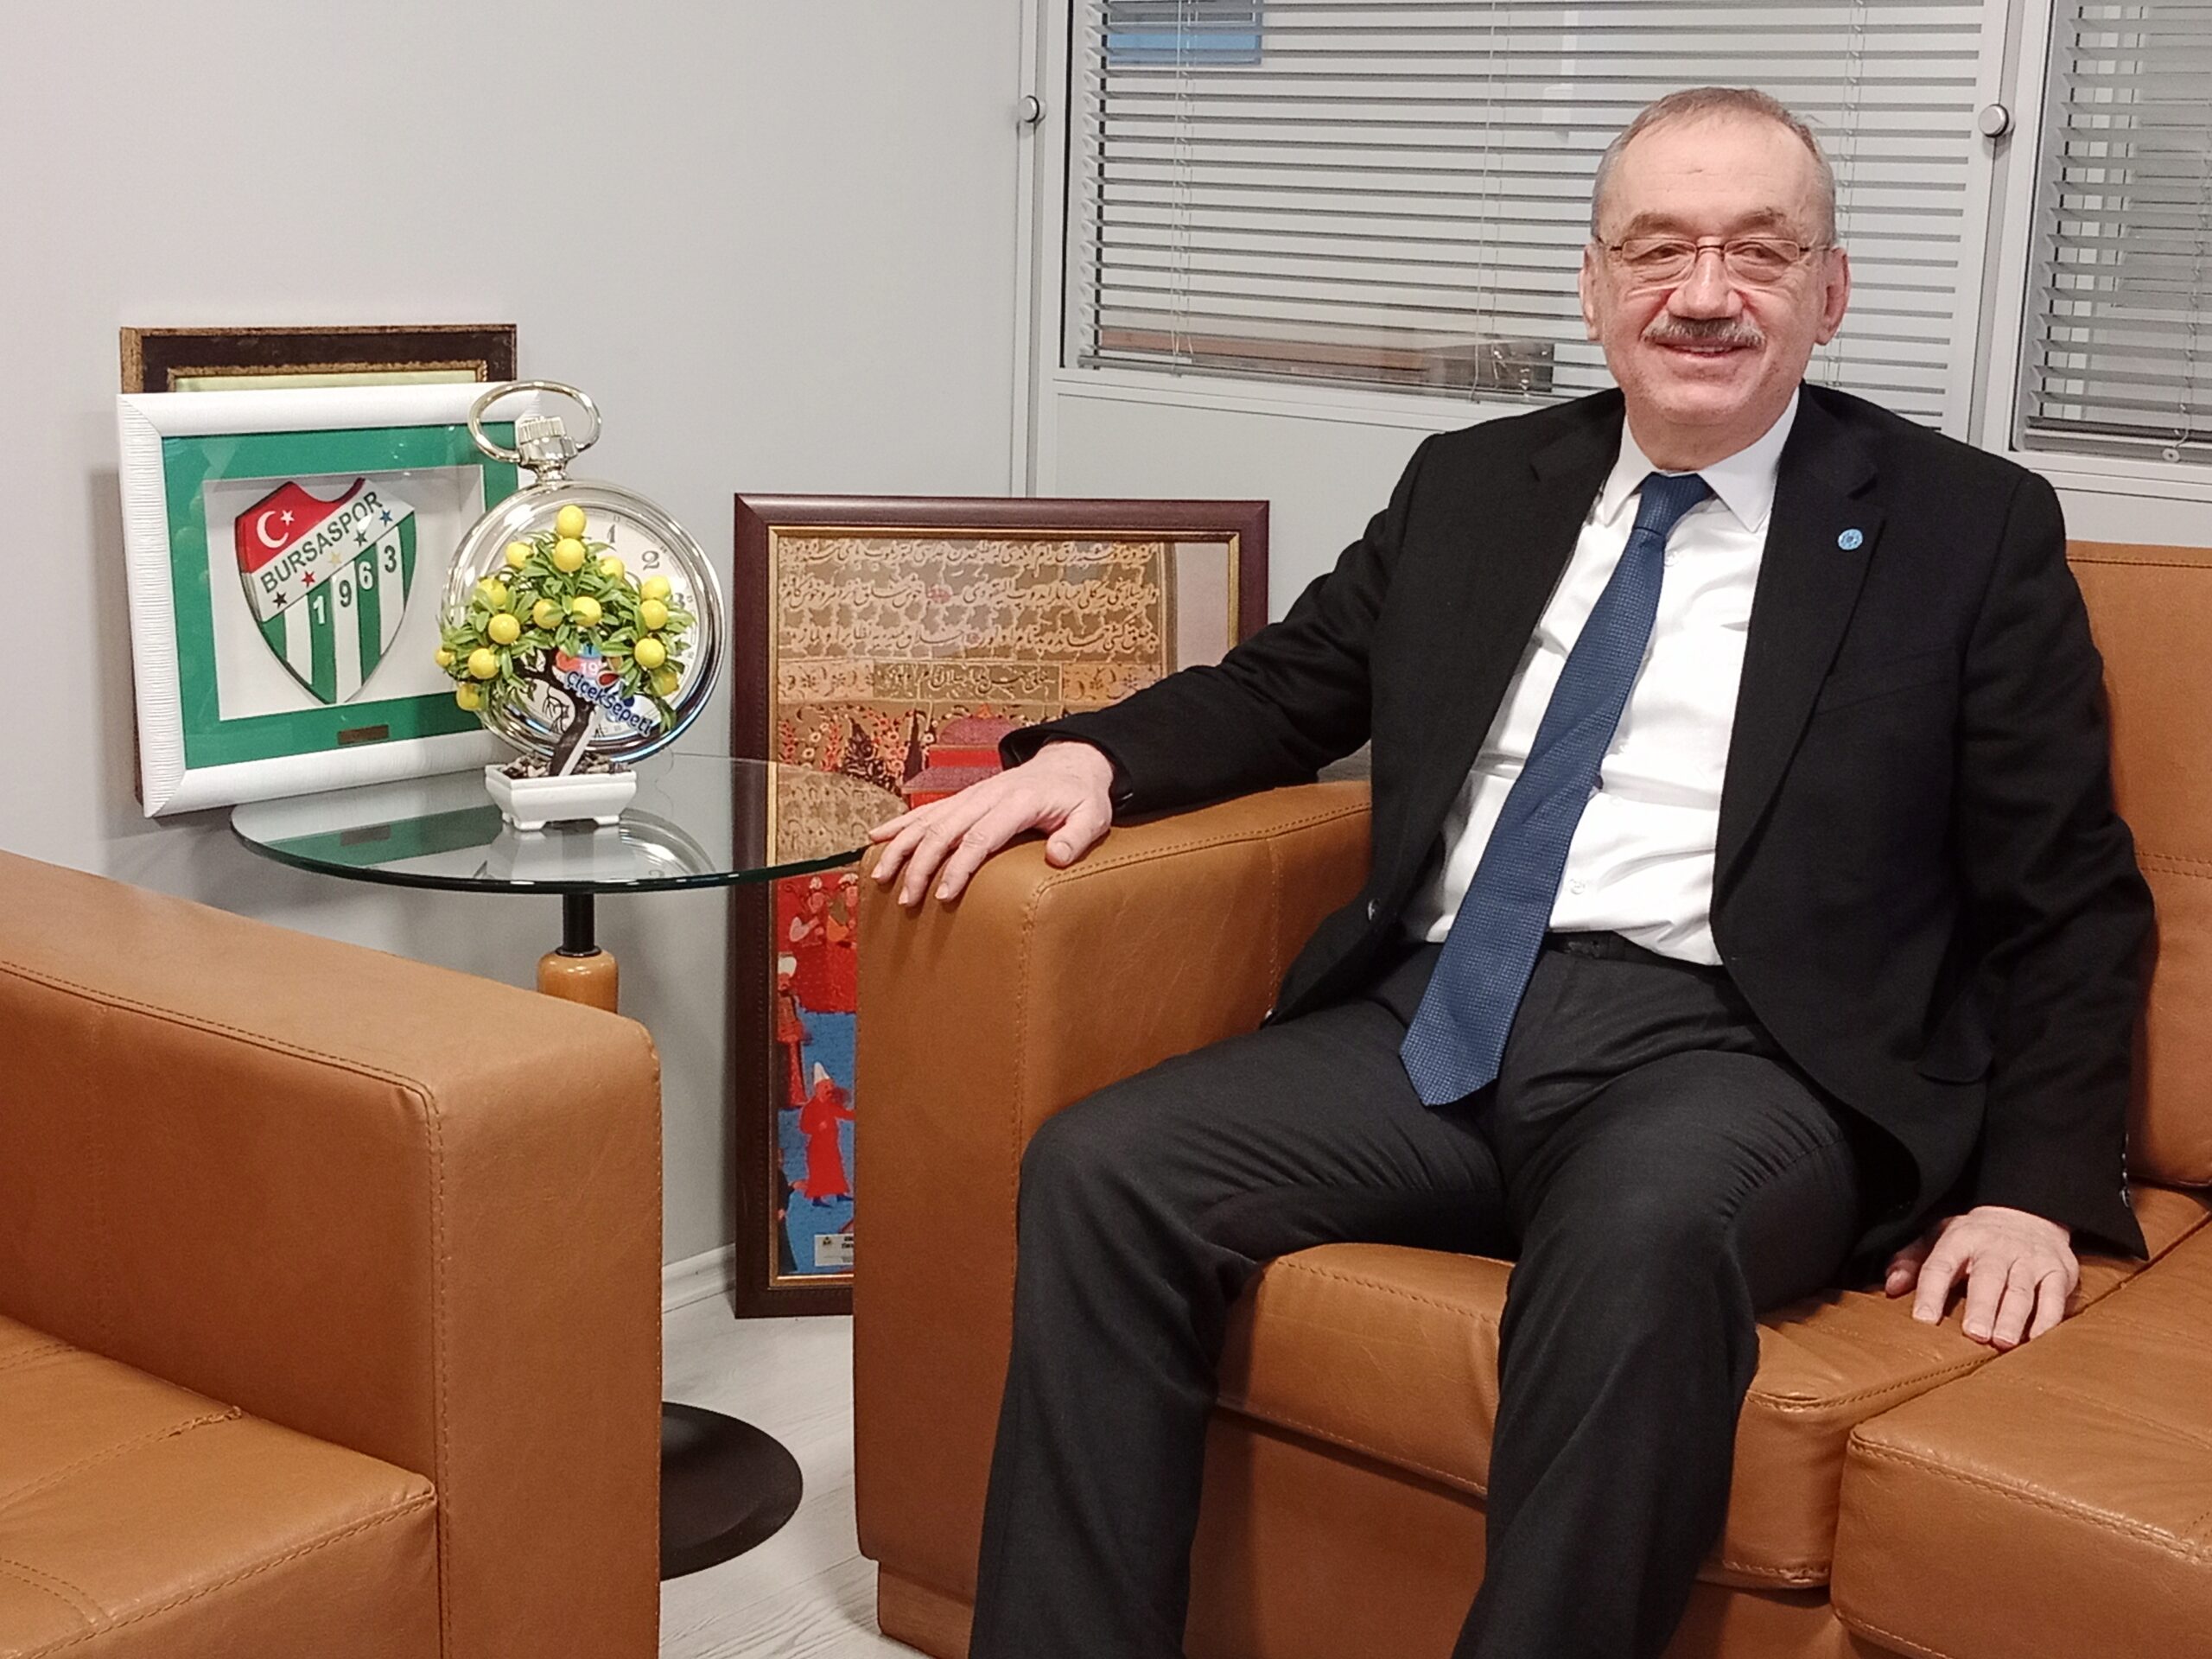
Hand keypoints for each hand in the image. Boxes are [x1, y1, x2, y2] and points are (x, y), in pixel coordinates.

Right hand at [868, 741, 1115, 906]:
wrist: (1070, 763)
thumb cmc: (1081, 796)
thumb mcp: (1093, 816)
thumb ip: (1077, 837)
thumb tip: (1056, 857)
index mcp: (1017, 802)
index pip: (981, 837)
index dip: (959, 867)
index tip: (944, 895)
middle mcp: (987, 796)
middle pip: (945, 830)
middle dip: (921, 866)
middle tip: (908, 899)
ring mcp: (972, 795)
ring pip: (928, 819)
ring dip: (902, 848)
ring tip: (880, 877)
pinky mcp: (964, 798)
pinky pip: (926, 810)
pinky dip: (899, 824)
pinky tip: (876, 838)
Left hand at [1884, 1205, 2077, 1349]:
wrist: (2028, 1213)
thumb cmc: (1976, 1237)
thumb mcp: (1940, 1237)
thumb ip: (1912, 1260)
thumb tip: (1892, 1287)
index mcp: (1961, 1239)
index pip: (1941, 1265)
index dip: (1931, 1292)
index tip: (1924, 1320)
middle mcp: (1996, 1248)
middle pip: (1989, 1278)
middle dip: (1982, 1306)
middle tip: (1975, 1334)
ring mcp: (2030, 1260)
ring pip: (2022, 1290)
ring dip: (2013, 1317)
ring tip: (2005, 1343)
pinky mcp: (2059, 1271)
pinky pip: (2055, 1297)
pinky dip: (2048, 1319)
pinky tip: (2038, 1339)